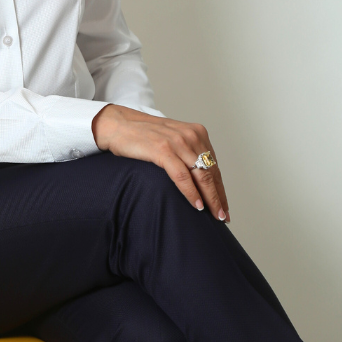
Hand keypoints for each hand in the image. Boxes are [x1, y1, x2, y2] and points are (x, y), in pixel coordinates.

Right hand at [91, 104, 229, 221]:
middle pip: (211, 172)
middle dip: (218, 197)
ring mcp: (178, 142)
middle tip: (223, 217)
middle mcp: (191, 136)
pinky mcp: (163, 149)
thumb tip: (199, 180)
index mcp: (196, 133)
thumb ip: (186, 153)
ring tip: (215, 216)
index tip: (224, 206)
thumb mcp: (171, 140)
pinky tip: (197, 205)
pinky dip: (191, 192)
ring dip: (210, 199)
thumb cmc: (142, 136)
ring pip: (201, 176)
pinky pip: (182, 176)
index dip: (220, 188)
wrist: (117, 124)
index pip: (213, 165)